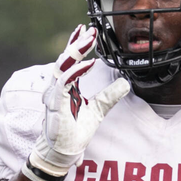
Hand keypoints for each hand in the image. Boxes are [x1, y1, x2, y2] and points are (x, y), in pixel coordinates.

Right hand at [25, 25, 128, 180]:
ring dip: (76, 51)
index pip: (71, 60)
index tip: (88, 30)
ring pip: (62, 66)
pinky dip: (76, 71)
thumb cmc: (75, 130)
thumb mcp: (99, 109)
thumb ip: (109, 95)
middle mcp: (59, 86)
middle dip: (78, 42)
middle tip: (90, 30)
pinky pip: (64, 83)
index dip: (78, 44)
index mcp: (67, 85)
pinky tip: (88, 63)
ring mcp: (55, 94)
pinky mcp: (55, 103)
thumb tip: (125, 83)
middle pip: (66, 58)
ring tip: (88, 40)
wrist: (65, 150)